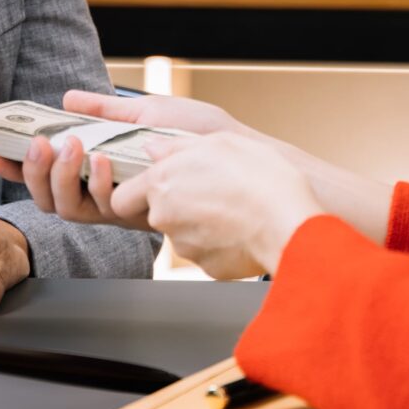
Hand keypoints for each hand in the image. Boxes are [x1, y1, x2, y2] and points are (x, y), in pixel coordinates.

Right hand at [0, 89, 255, 188]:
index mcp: (99, 169)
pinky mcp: (142, 213)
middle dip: (30, 171)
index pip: (47, 173)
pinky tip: (98, 159)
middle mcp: (105, 193)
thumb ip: (105, 109)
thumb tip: (67, 100)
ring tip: (63, 144)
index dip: (14, 167)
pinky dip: (96, 183)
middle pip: (48, 197)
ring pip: (67, 207)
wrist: (242, 155)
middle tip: (32, 143)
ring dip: (58, 175)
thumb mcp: (146, 111)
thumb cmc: (200, 136)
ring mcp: (122, 205)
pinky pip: (104, 208)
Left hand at [113, 135, 324, 279]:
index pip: (120, 199)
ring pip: (183, 233)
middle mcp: (166, 216)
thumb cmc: (258, 177)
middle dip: (175, 206)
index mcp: (162, 182)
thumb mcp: (218, 141)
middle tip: (208, 192)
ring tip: (232, 208)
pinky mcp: (206, 266)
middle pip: (156, 214)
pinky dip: (218, 243)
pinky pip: (206, 252)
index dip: (133, 193)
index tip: (152, 188)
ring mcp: (185, 245)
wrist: (288, 221)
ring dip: (199, 223)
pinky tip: (241, 228)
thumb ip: (176, 146)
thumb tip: (153, 149)